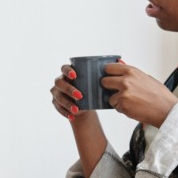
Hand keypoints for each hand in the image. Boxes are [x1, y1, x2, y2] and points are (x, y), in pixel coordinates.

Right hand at [52, 63, 108, 177]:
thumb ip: (103, 73)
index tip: (76, 75)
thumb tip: (121, 62)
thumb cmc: (92, 89)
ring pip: (58, 96)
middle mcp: (61, 81)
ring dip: (67, 103)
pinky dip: (65, 112)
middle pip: (59, 83)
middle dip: (69, 89)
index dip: (68, 71)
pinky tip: (72, 116)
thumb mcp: (97, 81)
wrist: (85, 103)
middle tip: (80, 95)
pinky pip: (58, 107)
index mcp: (69, 73)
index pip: (64, 68)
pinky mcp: (56, 103)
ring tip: (77, 109)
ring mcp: (57, 92)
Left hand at [102, 61, 177, 126]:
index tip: (108, 76)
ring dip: (117, 101)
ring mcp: (123, 93)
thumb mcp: (146, 78)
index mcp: (132, 71)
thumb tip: (121, 75)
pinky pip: (115, 107)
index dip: (108, 74)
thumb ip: (132, 76)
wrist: (167, 110)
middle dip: (109, 88)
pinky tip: (133, 108)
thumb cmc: (160, 96)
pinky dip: (122, 109)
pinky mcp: (123, 105)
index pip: (109, 68)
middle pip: (104, 81)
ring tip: (131, 102)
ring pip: (109, 97)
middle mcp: (126, 80)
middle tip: (116, 91)